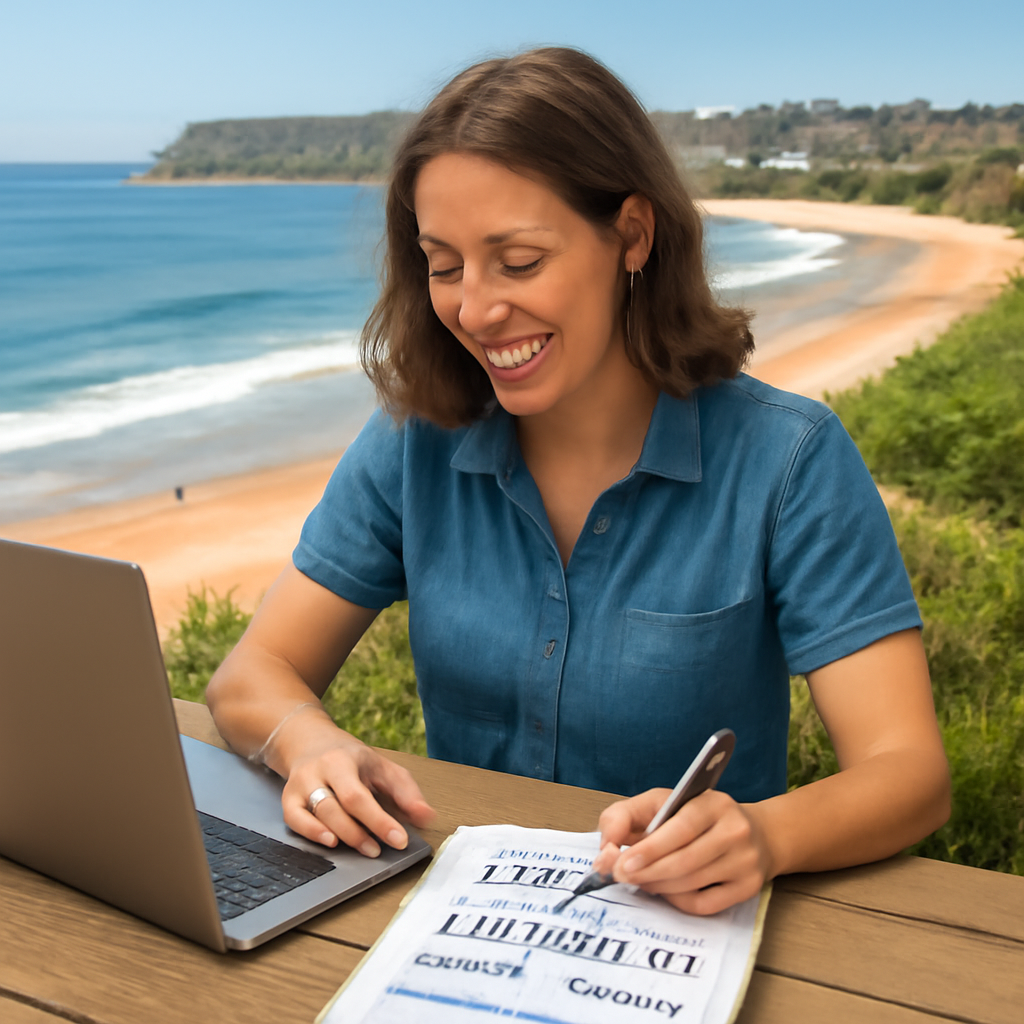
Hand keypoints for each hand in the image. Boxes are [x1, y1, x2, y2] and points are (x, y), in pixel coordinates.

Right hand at [278, 718, 434, 856]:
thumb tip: (426, 817)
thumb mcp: (382, 768)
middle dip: (361, 832)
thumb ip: (406, 792)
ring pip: (318, 814)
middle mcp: (319, 770)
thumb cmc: (351, 760)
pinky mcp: (288, 798)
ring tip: (366, 849)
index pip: (360, 795)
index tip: (400, 839)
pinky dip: (310, 833)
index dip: (380, 821)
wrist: (311, 742)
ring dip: (343, 836)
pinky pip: (294, 820)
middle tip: (380, 849)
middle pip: (338, 806)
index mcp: (344, 760)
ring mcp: (301, 785)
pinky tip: (330, 843)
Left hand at [594, 788, 772, 914]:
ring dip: (658, 886)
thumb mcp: (660, 803)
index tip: (621, 863)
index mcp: (712, 803)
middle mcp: (735, 830)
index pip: (681, 828)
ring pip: (692, 883)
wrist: (756, 833)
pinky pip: (705, 904)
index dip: (650, 848)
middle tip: (620, 876)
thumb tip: (606, 847)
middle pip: (685, 860)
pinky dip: (678, 901)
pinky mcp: (749, 887)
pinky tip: (666, 890)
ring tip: (640, 880)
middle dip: (647, 871)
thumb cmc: (696, 818)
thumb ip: (624, 816)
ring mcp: (746, 861)